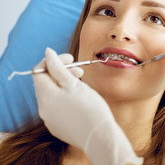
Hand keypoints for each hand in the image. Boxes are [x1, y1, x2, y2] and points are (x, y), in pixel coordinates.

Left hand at [32, 47, 142, 164]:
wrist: (100, 136)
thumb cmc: (90, 109)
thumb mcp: (74, 84)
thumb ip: (58, 68)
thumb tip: (48, 53)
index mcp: (46, 96)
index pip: (39, 71)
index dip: (53, 62)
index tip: (70, 59)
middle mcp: (43, 108)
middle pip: (46, 83)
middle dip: (61, 73)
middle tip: (79, 72)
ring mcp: (49, 119)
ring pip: (52, 95)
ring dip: (64, 85)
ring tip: (81, 85)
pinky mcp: (57, 126)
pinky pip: (57, 107)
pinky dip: (65, 98)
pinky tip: (80, 100)